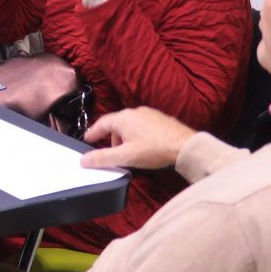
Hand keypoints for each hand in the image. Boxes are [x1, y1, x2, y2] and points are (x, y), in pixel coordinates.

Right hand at [81, 107, 195, 170]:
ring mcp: (149, 114)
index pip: (101, 124)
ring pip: (129, 125)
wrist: (186, 146)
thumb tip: (84, 160)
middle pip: (116, 124)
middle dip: (112, 139)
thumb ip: (103, 158)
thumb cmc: (155, 150)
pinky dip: (137, 135)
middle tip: (113, 153)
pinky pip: (142, 125)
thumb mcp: (126, 156)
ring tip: (130, 152)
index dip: (93, 133)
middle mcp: (134, 112)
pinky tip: (144, 146)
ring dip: (125, 138)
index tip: (87, 140)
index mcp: (123, 118)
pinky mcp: (160, 119)